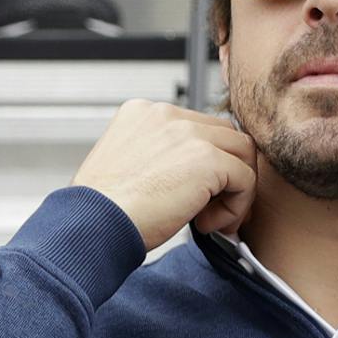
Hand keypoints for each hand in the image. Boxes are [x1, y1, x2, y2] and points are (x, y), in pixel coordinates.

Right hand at [72, 100, 258, 248]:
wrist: (92, 225)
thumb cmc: (102, 210)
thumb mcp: (125, 168)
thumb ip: (158, 158)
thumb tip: (192, 177)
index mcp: (142, 113)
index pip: (196, 127)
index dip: (203, 165)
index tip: (191, 196)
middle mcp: (165, 114)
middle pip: (224, 134)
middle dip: (224, 175)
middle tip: (207, 210)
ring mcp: (187, 132)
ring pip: (242, 152)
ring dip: (233, 189)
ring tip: (208, 219)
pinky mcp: (206, 158)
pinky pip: (245, 178)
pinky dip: (235, 206)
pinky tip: (206, 225)